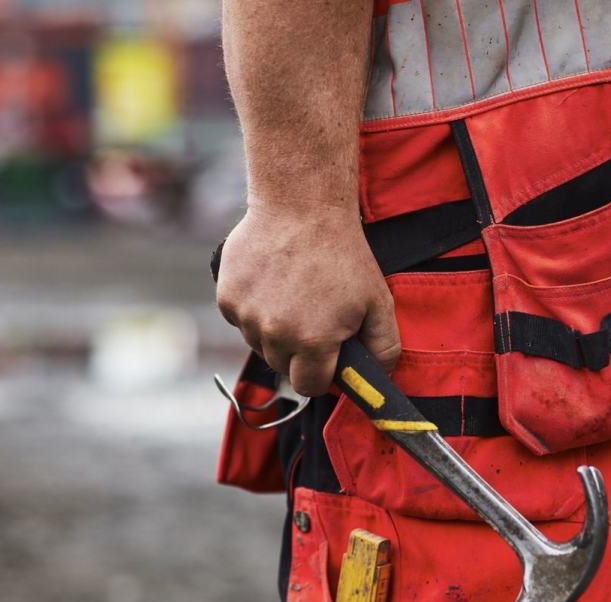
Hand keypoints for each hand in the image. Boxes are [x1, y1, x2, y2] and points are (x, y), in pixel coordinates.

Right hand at [216, 204, 400, 397]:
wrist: (301, 205)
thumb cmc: (344, 254)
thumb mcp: (379, 302)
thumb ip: (384, 348)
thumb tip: (377, 379)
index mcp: (313, 343)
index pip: (309, 386)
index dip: (321, 374)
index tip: (327, 356)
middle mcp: (274, 335)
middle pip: (283, 366)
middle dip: (299, 353)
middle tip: (314, 317)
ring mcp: (246, 317)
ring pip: (260, 344)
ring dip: (274, 332)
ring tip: (293, 296)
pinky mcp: (227, 298)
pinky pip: (241, 321)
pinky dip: (254, 310)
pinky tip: (272, 283)